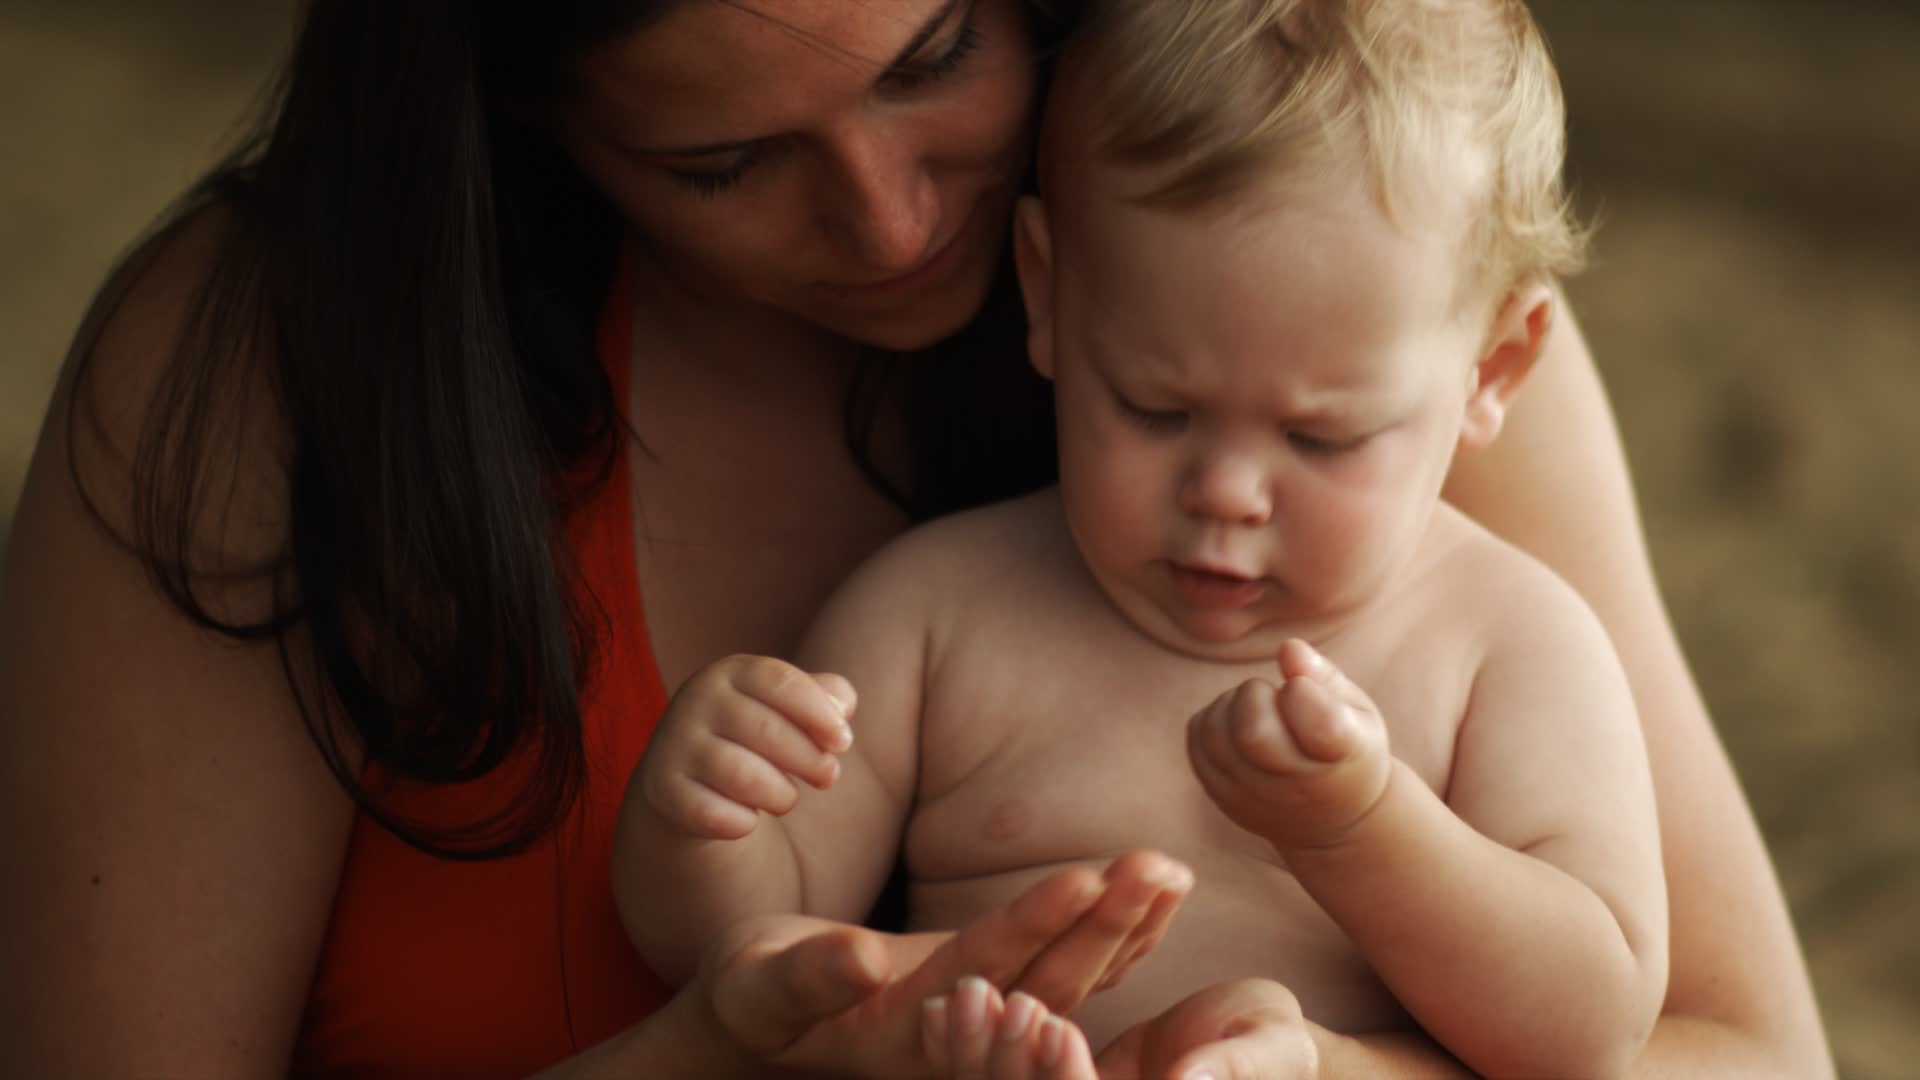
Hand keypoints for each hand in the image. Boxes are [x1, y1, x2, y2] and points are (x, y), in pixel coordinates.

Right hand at [635, 654, 855, 838]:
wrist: (689, 777)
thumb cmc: (758, 735)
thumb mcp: (792, 706)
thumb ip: (828, 698)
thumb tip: (840, 710)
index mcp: (731, 672)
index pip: (780, 681)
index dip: (819, 713)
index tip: (843, 742)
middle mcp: (695, 701)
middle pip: (767, 730)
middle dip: (810, 760)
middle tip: (828, 776)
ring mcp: (674, 745)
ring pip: (742, 776)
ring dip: (781, 794)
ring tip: (787, 797)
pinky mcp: (662, 790)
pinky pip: (713, 814)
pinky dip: (742, 823)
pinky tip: (749, 818)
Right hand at [695, 852, 1192, 1078]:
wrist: (767, 1030)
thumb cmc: (753, 1000)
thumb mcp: (759, 990)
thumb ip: (806, 979)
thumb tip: (858, 962)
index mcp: (908, 1035)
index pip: (987, 974)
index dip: (1037, 926)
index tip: (1088, 876)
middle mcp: (962, 1040)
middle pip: (1049, 984)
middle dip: (1106, 924)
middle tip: (1158, 864)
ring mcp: (989, 1028)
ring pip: (1071, 981)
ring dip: (1124, 927)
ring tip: (1170, 868)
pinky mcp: (1002, 1002)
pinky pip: (1070, 974)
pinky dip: (1116, 936)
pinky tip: (1156, 891)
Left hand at [916, 977, 1316, 1079]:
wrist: (1258, 1040)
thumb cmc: (1281, 1049)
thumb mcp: (1271, 1051)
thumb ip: (1232, 1072)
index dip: (1068, 1079)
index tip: (1054, 1022)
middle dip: (1008, 1062)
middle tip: (987, 996)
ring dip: (980, 1051)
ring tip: (965, 993)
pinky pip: (1006, 1071)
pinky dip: (973, 1044)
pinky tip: (949, 1002)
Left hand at [1187, 638, 1390, 852]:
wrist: (1332, 819)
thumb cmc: (1346, 749)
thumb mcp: (1356, 711)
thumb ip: (1324, 676)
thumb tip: (1289, 647)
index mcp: (1339, 758)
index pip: (1319, 723)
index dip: (1304, 691)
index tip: (1308, 693)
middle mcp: (1294, 786)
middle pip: (1253, 733)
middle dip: (1257, 695)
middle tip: (1275, 699)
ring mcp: (1253, 796)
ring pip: (1216, 731)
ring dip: (1231, 705)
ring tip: (1258, 712)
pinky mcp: (1222, 794)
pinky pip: (1198, 738)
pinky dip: (1212, 719)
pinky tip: (1238, 725)